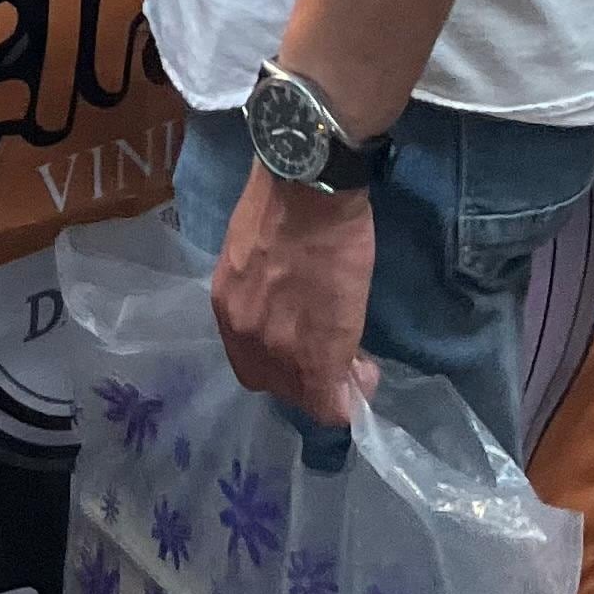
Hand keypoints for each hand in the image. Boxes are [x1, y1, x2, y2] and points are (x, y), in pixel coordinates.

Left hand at [210, 164, 378, 428]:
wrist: (310, 188)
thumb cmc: (284, 202)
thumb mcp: (254, 252)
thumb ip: (261, 291)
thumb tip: (285, 303)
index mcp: (227, 306)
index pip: (249, 359)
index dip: (281, 359)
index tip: (307, 342)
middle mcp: (245, 336)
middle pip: (276, 384)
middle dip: (306, 374)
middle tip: (336, 353)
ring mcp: (279, 350)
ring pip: (305, 396)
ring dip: (332, 384)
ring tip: (356, 361)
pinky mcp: (318, 359)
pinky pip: (331, 405)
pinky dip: (351, 398)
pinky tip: (366, 372)